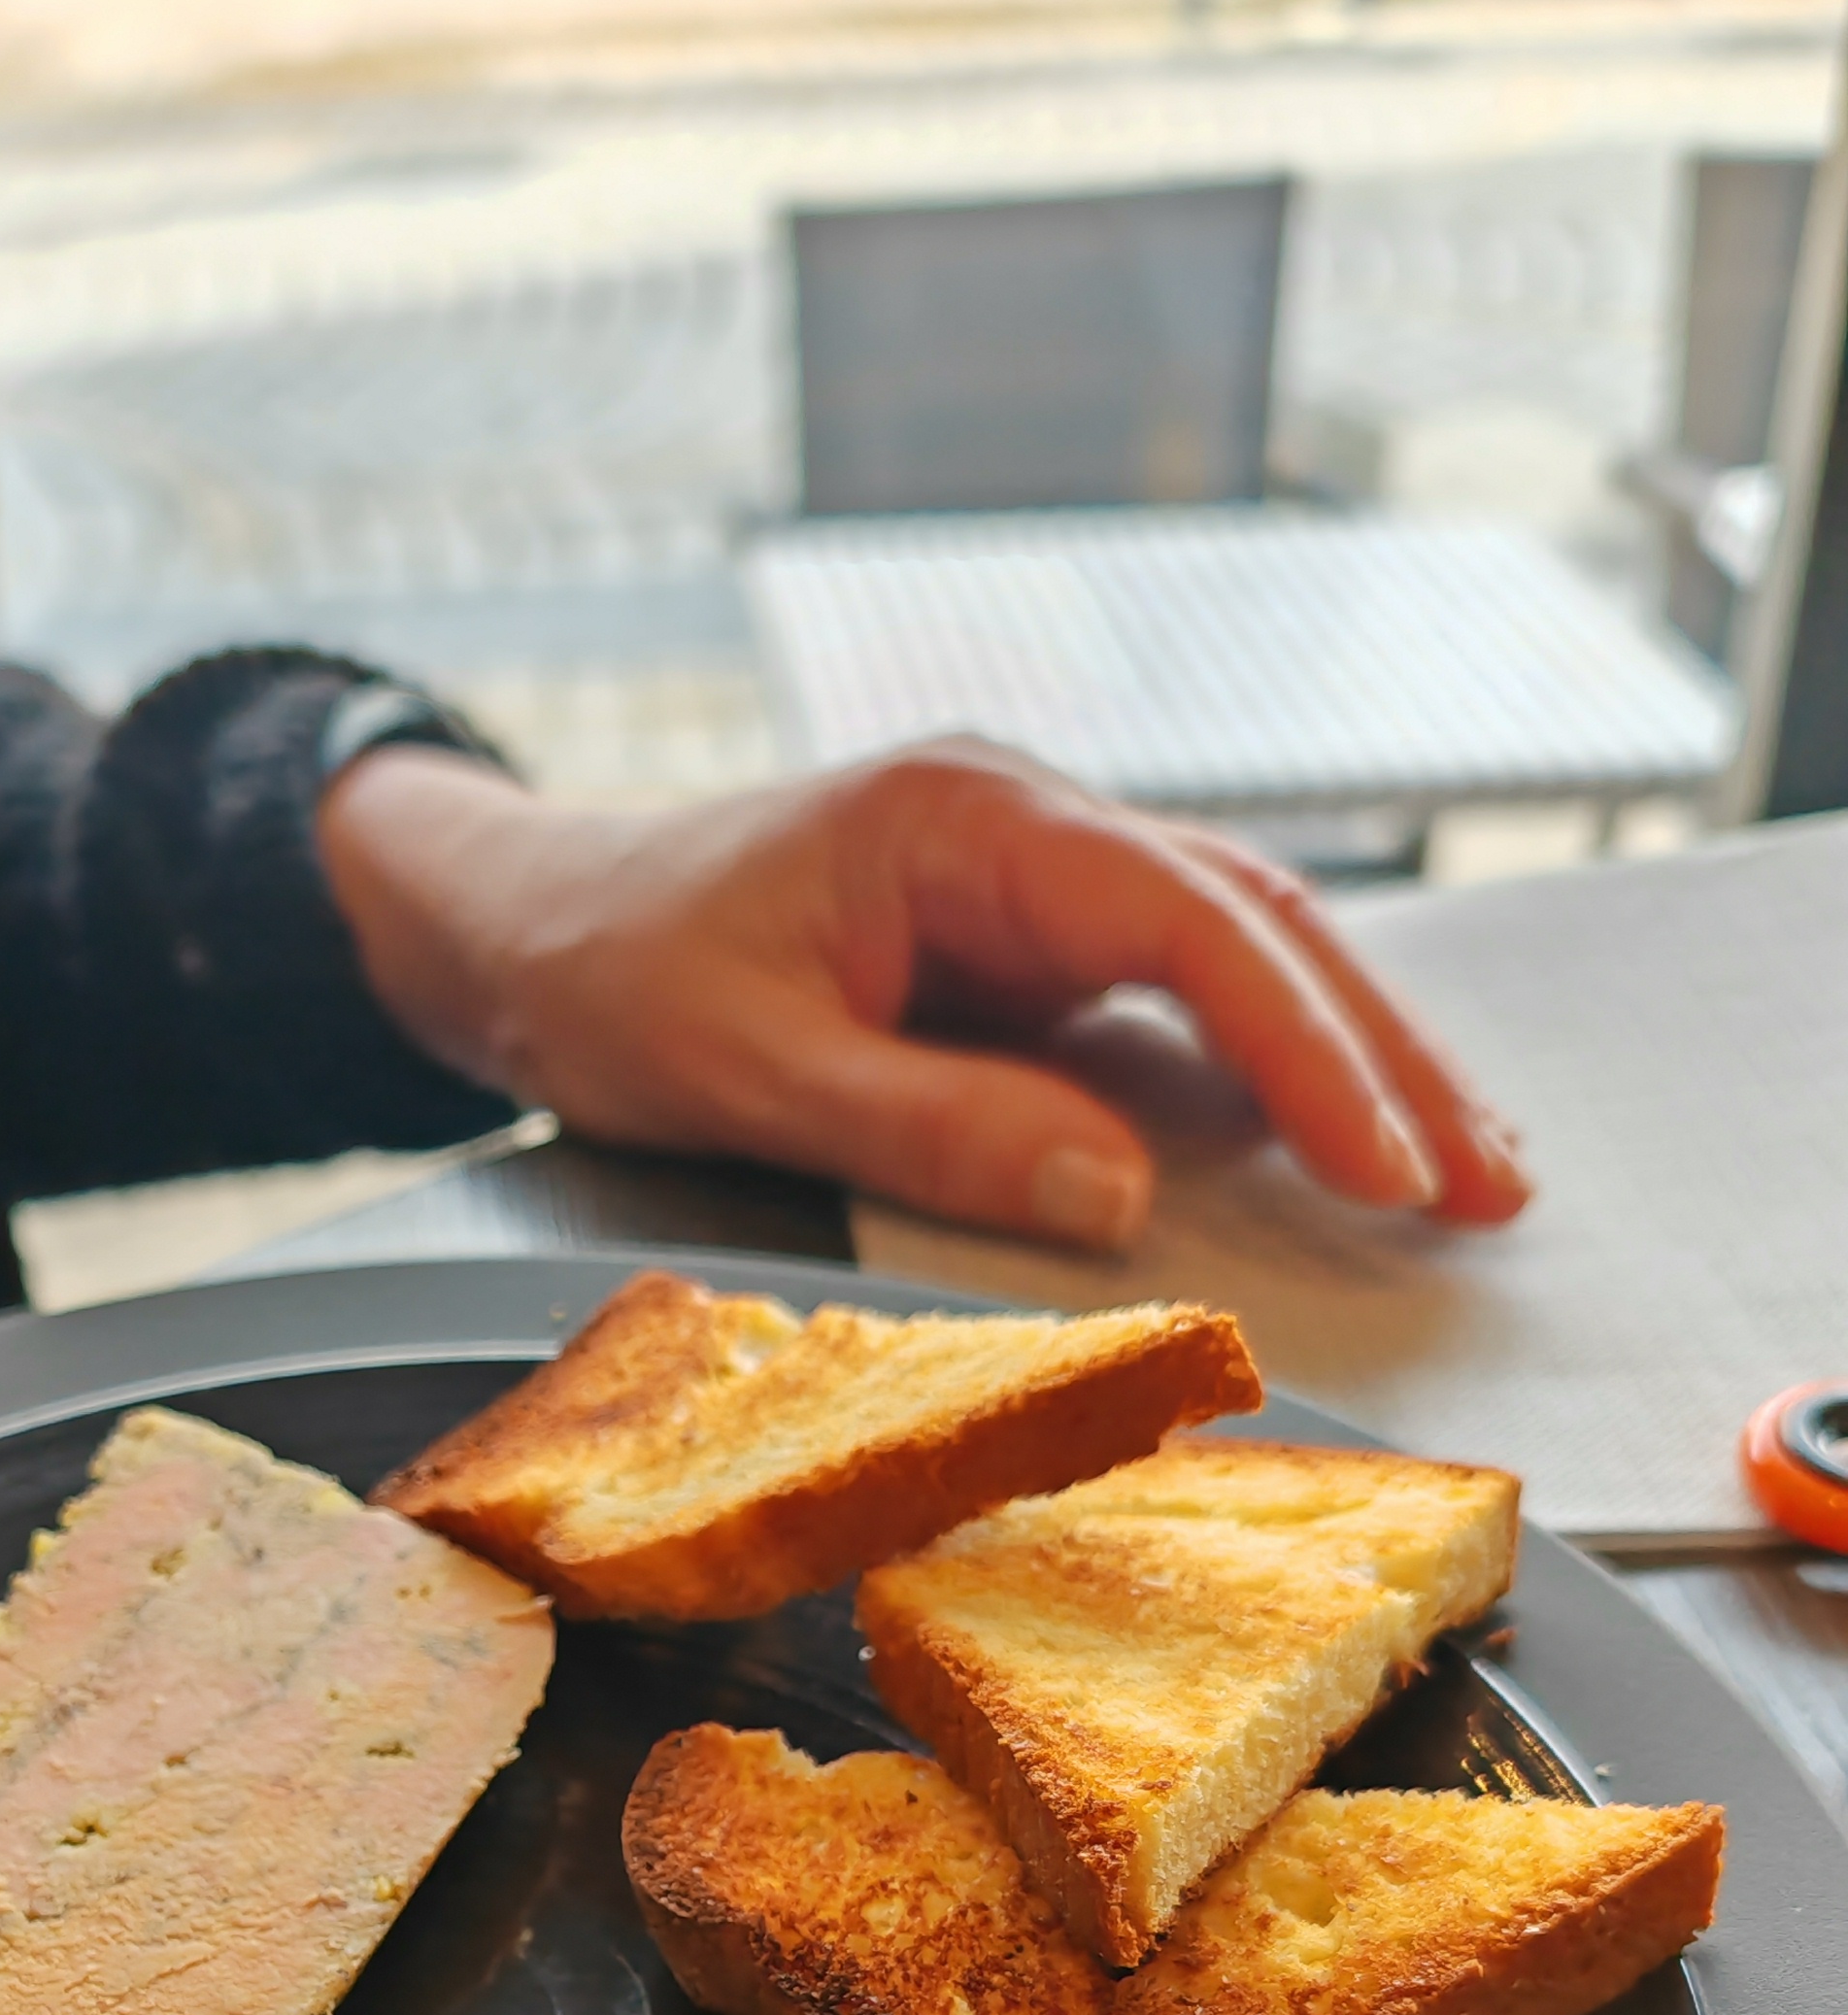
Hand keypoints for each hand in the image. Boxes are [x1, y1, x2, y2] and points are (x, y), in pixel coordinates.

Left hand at [317, 736, 1528, 1250]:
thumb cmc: (612, 975)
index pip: (1191, 926)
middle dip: (1387, 1054)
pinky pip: (1178, 997)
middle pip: (1260, 923)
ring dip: (1357, 1056)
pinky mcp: (1020, 944)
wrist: (522, 922)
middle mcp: (1026, 826)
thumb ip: (931, 1126)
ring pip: (1242, 953)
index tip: (1388, 1164)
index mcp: (968, 821)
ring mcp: (1031, 880)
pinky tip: (1345, 1137)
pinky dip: (1273, 1065)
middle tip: (1492, 1184)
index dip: (1307, 1050)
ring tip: (1469, 1168)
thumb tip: (1120, 1192)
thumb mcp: (748, 1072)